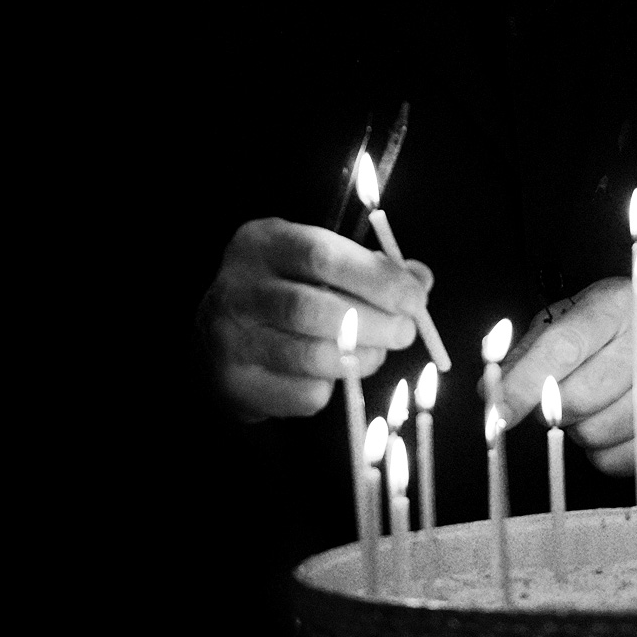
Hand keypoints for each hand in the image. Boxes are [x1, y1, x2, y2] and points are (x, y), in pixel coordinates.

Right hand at [199, 217, 433, 422]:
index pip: (322, 256)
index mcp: (262, 243)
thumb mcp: (318, 260)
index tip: (415, 298)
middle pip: (316, 310)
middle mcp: (237, 288)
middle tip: (406, 332)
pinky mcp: (233, 385)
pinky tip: (330, 372)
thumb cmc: (285, 287)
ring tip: (377, 352)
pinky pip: (302, 394)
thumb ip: (370, 266)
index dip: (376, 278)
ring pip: (311, 357)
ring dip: (360, 358)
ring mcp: (228, 339)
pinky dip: (331, 386)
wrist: (216, 333)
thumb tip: (420, 280)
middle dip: (375, 324)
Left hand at [497, 277, 636, 475]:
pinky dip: (602, 451)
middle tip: (557, 394)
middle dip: (551, 407)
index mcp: (618, 304)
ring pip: (596, 433)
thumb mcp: (574, 315)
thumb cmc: (619, 320)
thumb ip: (529, 350)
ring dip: (578, 429)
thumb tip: (489, 391)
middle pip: (577, 398)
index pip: (562, 349)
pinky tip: (611, 423)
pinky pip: (622, 460)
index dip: (524, 384)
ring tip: (593, 402)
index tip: (495, 413)